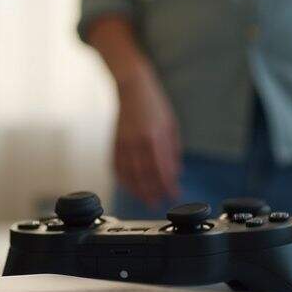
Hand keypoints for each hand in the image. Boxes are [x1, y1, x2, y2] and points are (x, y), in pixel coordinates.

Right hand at [113, 68, 181, 206]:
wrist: (131, 87)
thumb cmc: (154, 104)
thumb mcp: (170, 125)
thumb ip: (173, 150)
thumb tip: (176, 172)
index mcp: (155, 137)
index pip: (162, 169)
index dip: (168, 185)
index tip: (173, 194)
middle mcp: (138, 142)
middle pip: (145, 176)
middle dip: (152, 192)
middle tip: (158, 203)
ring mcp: (124, 143)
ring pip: (129, 174)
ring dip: (138, 190)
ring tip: (145, 200)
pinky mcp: (114, 143)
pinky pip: (117, 167)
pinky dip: (124, 179)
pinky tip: (130, 186)